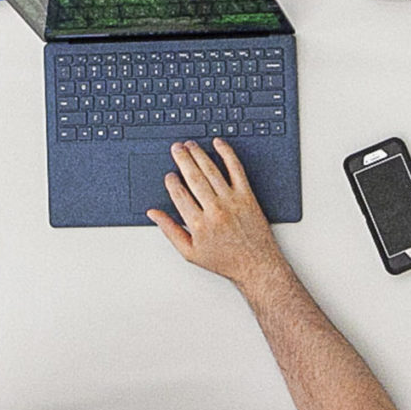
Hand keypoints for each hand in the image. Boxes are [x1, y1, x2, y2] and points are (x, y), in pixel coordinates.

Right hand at [149, 139, 284, 285]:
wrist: (257, 265)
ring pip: (211, 170)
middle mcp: (215, 210)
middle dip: (182, 159)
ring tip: (190, 145)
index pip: (179, 194)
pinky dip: (227, 154)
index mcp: (199, 224)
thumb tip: (153, 214)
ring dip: (199, 154)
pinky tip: (219, 144)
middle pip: (193, 177)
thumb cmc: (226, 260)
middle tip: (176, 148)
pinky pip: (236, 169)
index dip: (172, 181)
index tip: (169, 175)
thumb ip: (170, 230)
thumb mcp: (190, 252)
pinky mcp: (247, 196)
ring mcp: (232, 201)